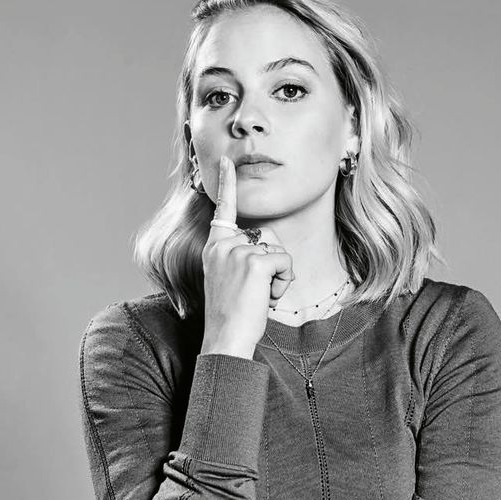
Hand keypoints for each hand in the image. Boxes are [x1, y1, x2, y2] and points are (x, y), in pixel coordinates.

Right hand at [201, 155, 293, 354]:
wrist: (226, 338)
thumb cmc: (232, 315)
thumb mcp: (232, 279)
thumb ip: (243, 258)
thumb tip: (270, 248)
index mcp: (215, 247)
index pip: (223, 210)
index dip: (227, 184)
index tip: (228, 161)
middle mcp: (223, 244)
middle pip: (268, 235)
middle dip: (273, 263)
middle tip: (256, 291)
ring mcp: (237, 251)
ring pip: (279, 251)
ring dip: (278, 276)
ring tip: (259, 297)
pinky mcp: (254, 262)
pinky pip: (285, 262)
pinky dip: (284, 282)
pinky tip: (267, 298)